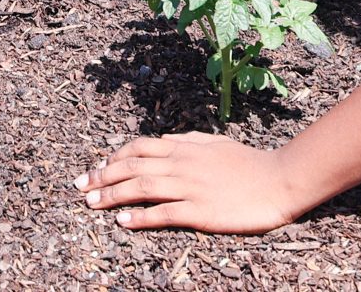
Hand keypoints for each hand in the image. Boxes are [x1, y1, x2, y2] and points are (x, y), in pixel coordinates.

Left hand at [75, 132, 303, 233]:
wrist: (279, 179)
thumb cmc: (249, 161)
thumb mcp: (214, 142)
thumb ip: (186, 139)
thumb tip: (162, 139)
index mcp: (183, 148)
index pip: (137, 148)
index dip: (112, 158)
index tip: (96, 169)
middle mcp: (180, 164)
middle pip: (131, 167)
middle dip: (101, 177)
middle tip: (81, 187)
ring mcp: (189, 187)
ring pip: (141, 188)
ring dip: (112, 196)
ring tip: (91, 205)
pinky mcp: (200, 211)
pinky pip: (164, 214)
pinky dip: (140, 217)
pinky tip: (123, 222)